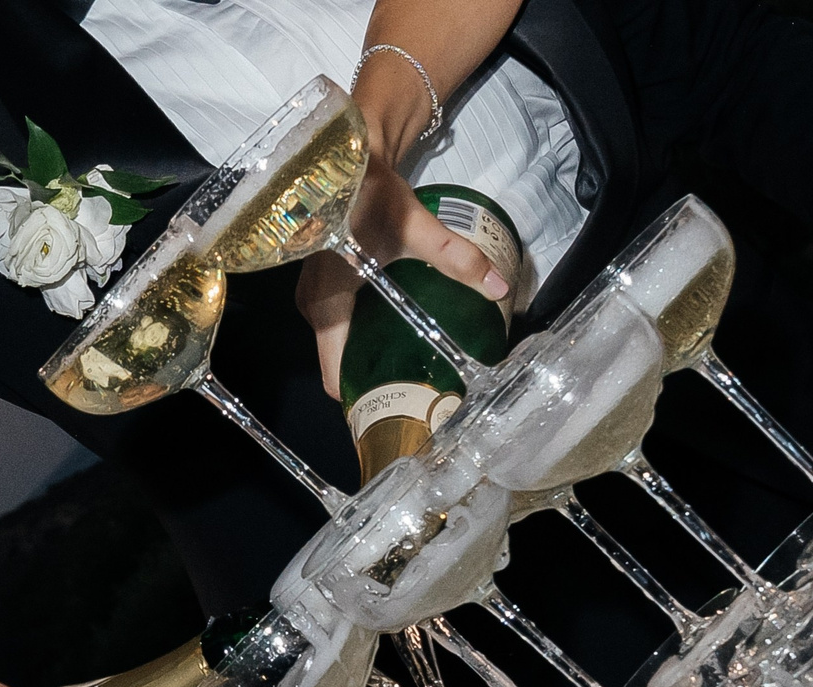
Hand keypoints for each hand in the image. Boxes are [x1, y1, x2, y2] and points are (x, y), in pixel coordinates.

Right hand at [296, 159, 507, 398]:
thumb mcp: (416, 229)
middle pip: (340, 361)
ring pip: (340, 343)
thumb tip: (499, 287)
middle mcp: (313, 305)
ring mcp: (313, 295)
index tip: (398, 409)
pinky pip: (340, 324)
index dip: (364, 396)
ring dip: (370, 356)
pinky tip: (397, 336)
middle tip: (418, 389)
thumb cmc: (370, 191)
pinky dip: (364, 334)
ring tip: (411, 367)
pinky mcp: (322, 283)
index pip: (336, 373)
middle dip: (375, 378)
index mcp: (327, 302)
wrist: (345, 151)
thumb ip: (456, 259)